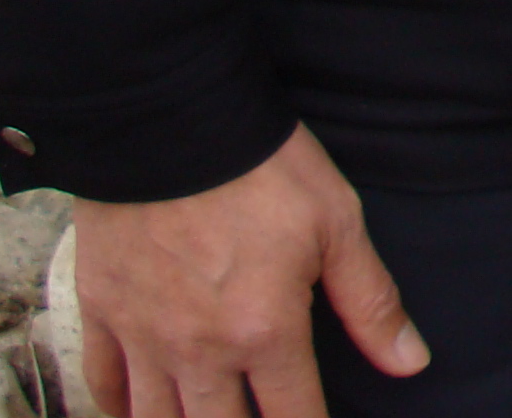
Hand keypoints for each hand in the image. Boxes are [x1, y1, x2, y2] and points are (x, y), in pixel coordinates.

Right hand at [78, 123, 424, 417]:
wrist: (168, 124)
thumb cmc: (262, 167)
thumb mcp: (336, 223)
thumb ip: (370, 302)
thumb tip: (410, 363)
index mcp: (265, 331)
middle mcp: (199, 351)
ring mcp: (143, 336)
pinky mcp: (100, 312)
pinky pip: (102, 386)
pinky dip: (117, 409)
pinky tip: (138, 413)